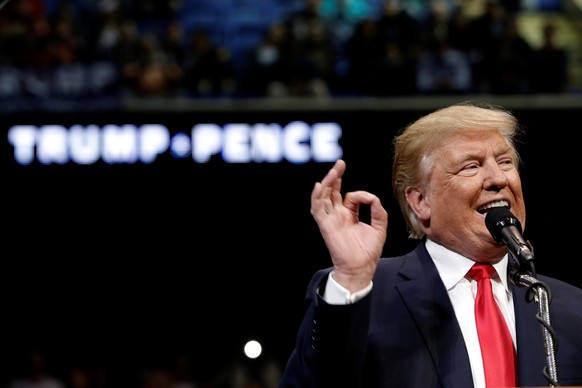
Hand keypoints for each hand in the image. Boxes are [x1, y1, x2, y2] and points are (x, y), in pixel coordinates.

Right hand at [310, 159, 387, 291]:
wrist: (361, 267)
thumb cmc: (368, 251)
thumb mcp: (379, 226)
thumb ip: (377, 210)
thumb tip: (372, 198)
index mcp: (348, 215)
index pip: (349, 196)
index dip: (360, 194)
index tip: (370, 199)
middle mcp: (337, 215)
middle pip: (331, 191)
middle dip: (335, 176)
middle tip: (340, 163)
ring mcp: (330, 220)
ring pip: (323, 197)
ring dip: (327, 182)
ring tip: (334, 170)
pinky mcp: (326, 225)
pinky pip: (318, 209)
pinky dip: (317, 197)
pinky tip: (319, 186)